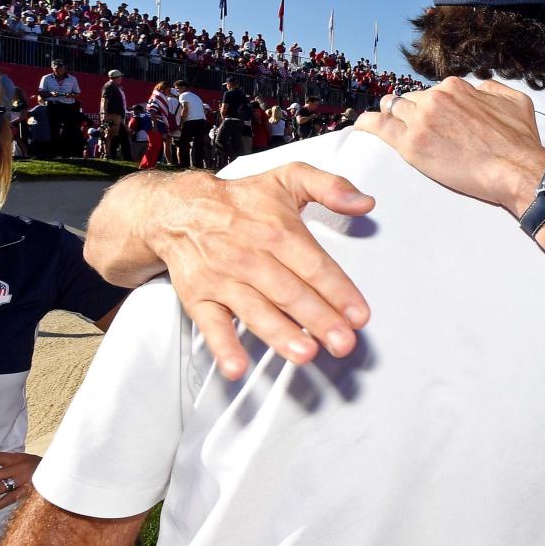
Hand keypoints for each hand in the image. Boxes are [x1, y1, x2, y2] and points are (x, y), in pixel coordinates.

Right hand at [150, 166, 375, 378]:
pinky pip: (211, 324)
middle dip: (319, 319)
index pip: (314, 266)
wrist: (179, 209)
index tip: (359, 315)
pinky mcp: (199, 297)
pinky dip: (223, 346)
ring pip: (256, 310)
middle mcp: (250, 256)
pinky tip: (237, 367)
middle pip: (290, 293)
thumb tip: (365, 202)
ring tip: (305, 354)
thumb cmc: (242, 199)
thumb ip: (331, 186)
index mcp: (277, 230)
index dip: (339, 291)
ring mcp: (223, 279)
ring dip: (280, 334)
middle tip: (344, 343)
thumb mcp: (289, 178)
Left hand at [354, 78, 544, 215]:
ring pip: (392, 109)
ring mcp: (421, 120)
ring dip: (390, 117)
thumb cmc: (519, 141)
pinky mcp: (411, 144)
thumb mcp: (516, 101)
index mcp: (455, 87)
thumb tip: (480, 88)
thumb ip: (493, 89)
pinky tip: (360, 127)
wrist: (516, 169)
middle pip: (409, 99)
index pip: (431, 92)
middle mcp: (435, 98)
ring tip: (387, 128)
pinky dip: (367, 124)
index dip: (431, 107)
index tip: (433, 119)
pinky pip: (378, 126)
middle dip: (410, 112)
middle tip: (414, 128)